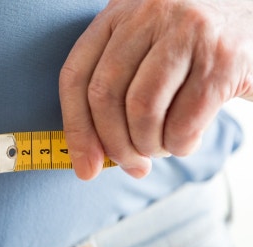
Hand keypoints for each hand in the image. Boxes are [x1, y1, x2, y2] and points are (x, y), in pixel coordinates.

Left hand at [59, 0, 252, 179]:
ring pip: (142, 110)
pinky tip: (184, 141)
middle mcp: (147, 17)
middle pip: (105, 96)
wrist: (251, 9)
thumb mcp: (142, 41)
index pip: (75, 76)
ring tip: (160, 147)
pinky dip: (179, 144)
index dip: (75, 129)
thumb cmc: (188, 38)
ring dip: (147, 145)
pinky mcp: (223, 59)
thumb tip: (91, 153)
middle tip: (131, 164)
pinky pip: (185, 121)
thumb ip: (114, 82)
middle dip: (113, 144)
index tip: (84, 166)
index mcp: (116, 14)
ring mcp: (186, 34)